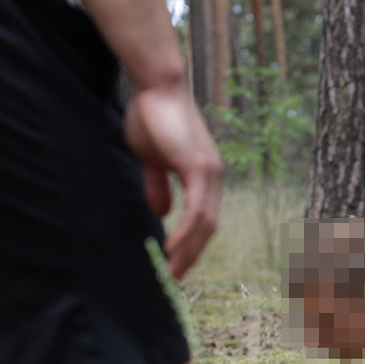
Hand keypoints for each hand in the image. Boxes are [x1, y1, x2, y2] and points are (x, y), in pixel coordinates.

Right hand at [123, 85, 222, 279]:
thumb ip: (157, 185)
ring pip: (205, 224)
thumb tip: (161, 212)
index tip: (176, 264)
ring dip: (189, 251)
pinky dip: (186, 233)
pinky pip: (196, 211)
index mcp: (203, 175)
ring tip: (173, 272)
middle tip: (176, 278)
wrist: (155, 85)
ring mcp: (210, 172)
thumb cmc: (151, 115)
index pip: (203, 219)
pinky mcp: (199, 168)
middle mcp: (213, 176)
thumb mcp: (151, 159)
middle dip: (192, 255)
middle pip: (208, 228)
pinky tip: (172, 250)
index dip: (192, 243)